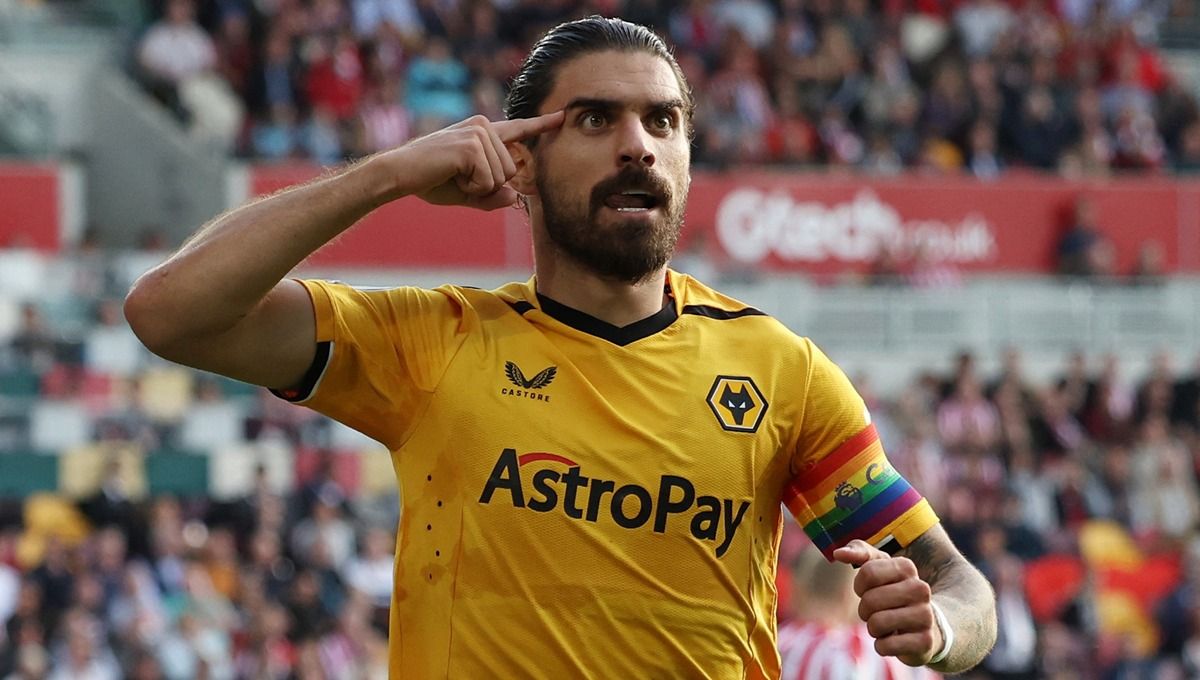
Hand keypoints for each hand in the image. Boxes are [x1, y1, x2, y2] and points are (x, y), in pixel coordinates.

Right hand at [388, 111, 563, 210]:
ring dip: (478, 187)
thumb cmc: (430, 181)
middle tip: (457, 178)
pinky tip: (451, 175)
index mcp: (483, 132)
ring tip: (452, 174)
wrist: (399, 174)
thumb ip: (493, 197)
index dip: (542, 125)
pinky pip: (488, 181)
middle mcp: (484, 126)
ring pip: (501, 178)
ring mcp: (478, 133)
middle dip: (488, 186)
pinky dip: (471, 187)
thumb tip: (514, 197)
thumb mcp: (467, 192)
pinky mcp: (472, 144)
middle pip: (511, 171)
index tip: (563, 117)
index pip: (518, 130)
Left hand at [832, 539, 943, 666]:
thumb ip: (858, 552)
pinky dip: (882, 646)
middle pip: (870, 600)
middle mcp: (920, 588)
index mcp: (907, 567)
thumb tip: (838, 553)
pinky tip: (893, 640)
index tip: (869, 590)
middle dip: (865, 610)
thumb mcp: (879, 567)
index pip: (867, 573)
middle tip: (877, 612)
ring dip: (873, 629)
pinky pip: (886, 646)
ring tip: (886, 626)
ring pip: (877, 623)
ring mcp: (926, 615)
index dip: (860, 586)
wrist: (926, 624)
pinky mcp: (925, 641)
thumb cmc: (893, 592)